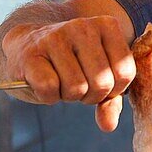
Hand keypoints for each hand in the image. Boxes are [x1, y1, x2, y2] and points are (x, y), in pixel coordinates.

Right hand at [0, 15, 135, 131]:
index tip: (99, 84)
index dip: (113, 90)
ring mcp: (55, 36)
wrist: (26, 44)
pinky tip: (45, 83)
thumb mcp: (97, 74)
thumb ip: (110, 100)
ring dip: (68, 96)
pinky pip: (49, 88)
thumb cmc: (70, 62)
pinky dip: (48, 96)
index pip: (125, 72)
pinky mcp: (31, 53)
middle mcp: (83, 26)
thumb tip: (108, 125)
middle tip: (79, 86)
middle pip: (102, 82)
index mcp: (107, 26)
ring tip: (61, 82)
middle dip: (90, 96)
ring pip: (76, 87)